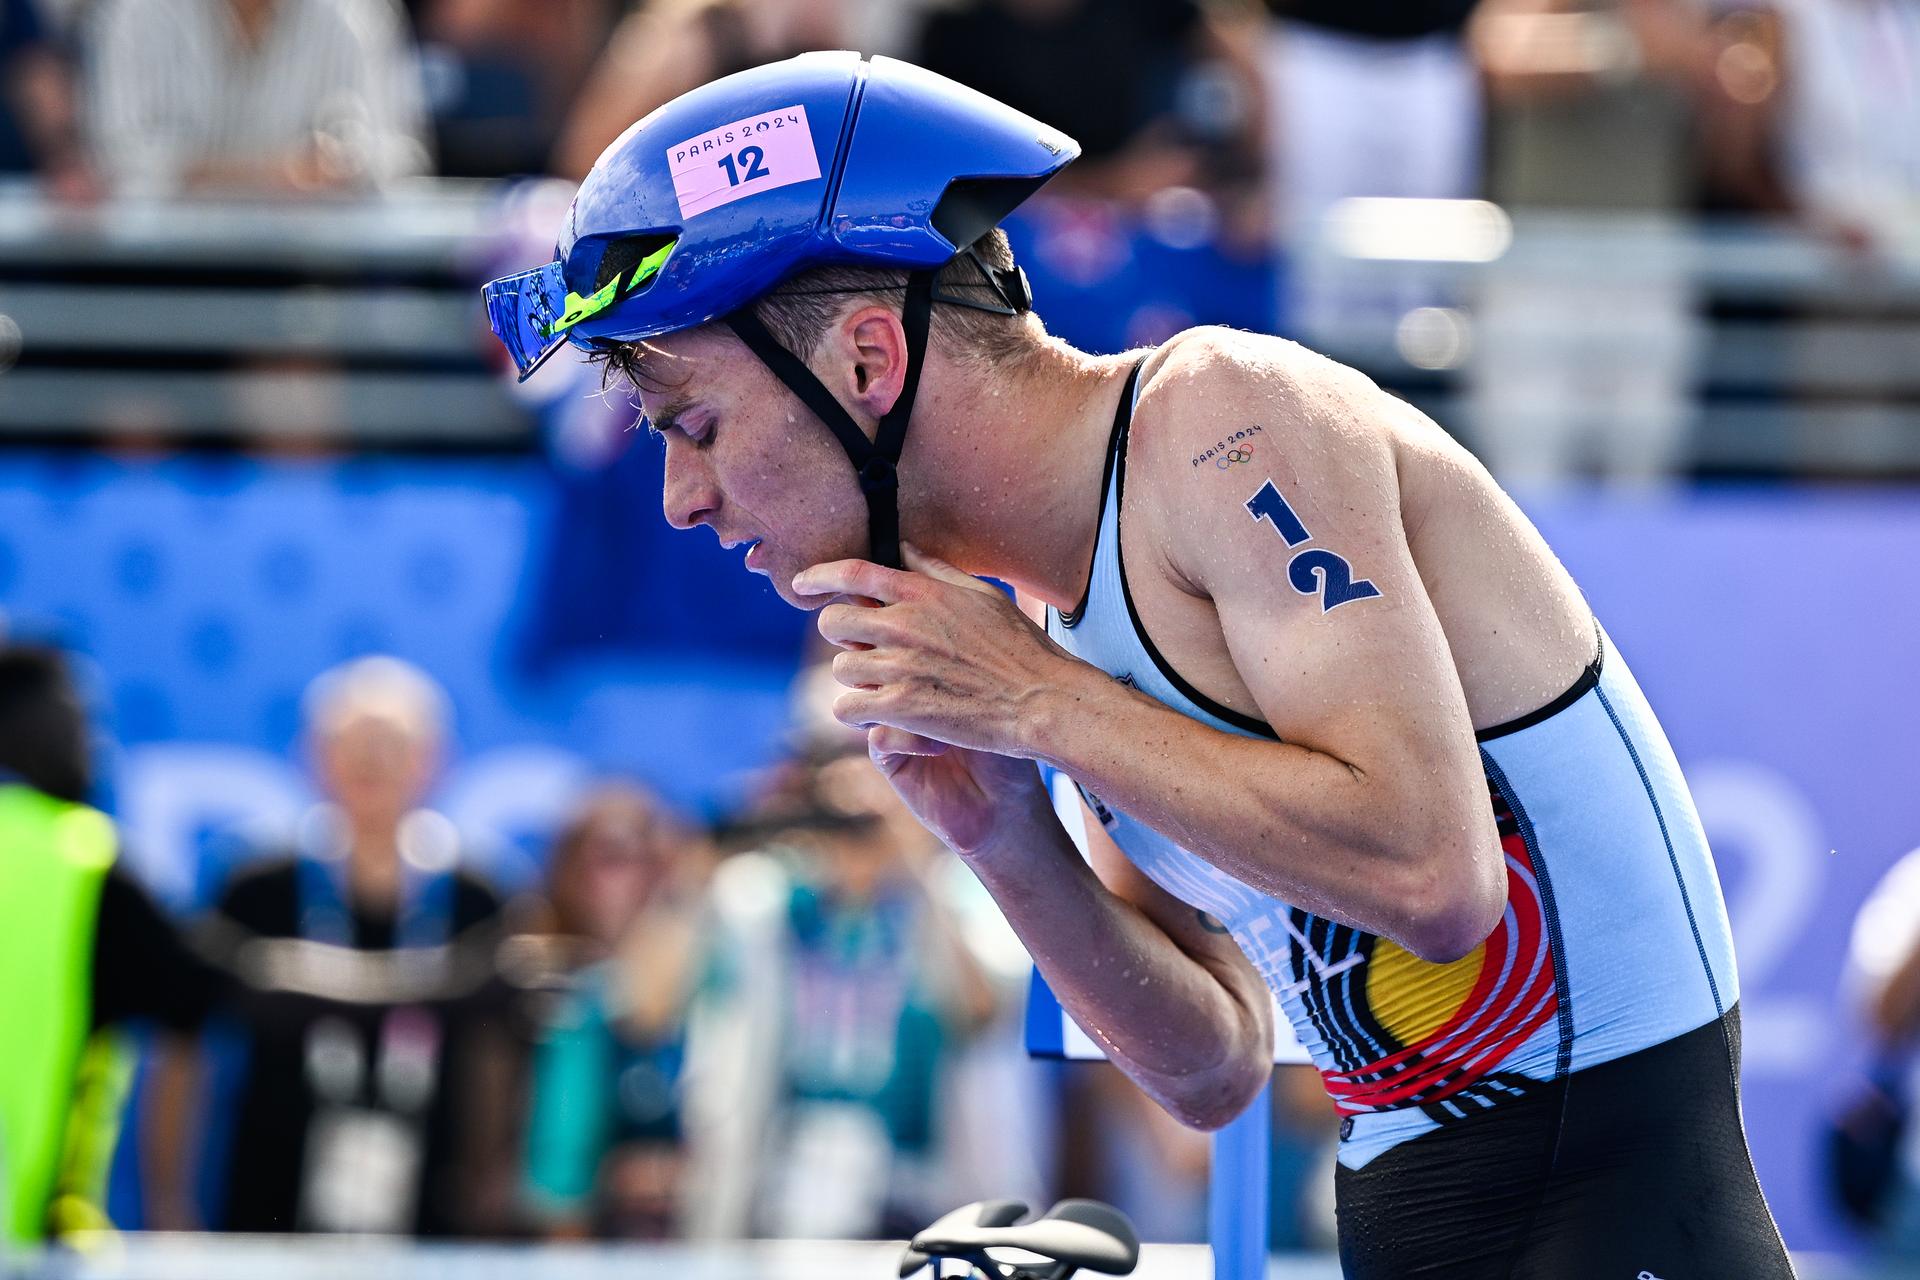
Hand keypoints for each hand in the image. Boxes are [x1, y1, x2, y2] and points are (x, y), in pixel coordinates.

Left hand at [796, 542, 1081, 757]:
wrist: (1040, 699)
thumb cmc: (1019, 648)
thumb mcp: (982, 596)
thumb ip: (936, 571)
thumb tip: (905, 549)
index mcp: (923, 594)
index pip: (854, 574)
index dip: (819, 576)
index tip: (801, 583)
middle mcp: (905, 625)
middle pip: (834, 621)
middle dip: (841, 634)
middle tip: (862, 648)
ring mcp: (901, 666)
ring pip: (841, 668)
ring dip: (855, 678)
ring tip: (881, 685)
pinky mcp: (901, 707)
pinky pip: (848, 707)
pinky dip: (857, 712)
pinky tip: (877, 714)